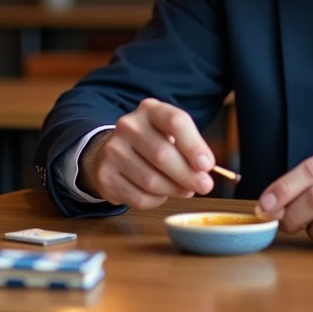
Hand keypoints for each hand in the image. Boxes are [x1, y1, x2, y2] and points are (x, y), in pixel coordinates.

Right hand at [80, 98, 214, 209]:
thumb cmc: (152, 143)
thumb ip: (190, 149)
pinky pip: (139, 197)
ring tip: (183, 189)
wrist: (111, 152)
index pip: (175, 121)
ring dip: (173, 190)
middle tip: (204, 186)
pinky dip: (156, 201)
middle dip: (188, 175)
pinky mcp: (105, 175)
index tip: (207, 165)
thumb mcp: (171, 136)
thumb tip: (204, 172)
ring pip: (151, 180)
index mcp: (150, 110)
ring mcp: (113, 150)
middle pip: (163, 154)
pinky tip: (160, 194)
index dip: (194, 145)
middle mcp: (128, 126)